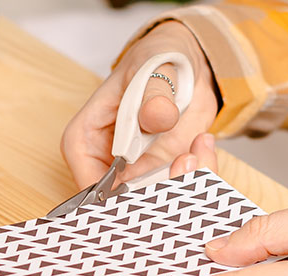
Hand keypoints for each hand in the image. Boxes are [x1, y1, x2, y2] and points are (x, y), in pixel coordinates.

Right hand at [61, 21, 220, 188]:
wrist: (189, 65)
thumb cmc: (156, 60)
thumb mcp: (156, 67)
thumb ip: (155, 93)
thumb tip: (155, 115)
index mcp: (85, 138)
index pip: (89, 185)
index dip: (117, 198)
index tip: (150, 186)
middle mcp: (106, 163)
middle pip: (123, 204)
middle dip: (156, 195)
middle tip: (183, 162)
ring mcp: (136, 173)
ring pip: (154, 203)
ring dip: (182, 181)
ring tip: (196, 148)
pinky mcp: (164, 175)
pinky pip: (179, 191)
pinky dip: (197, 175)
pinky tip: (202, 146)